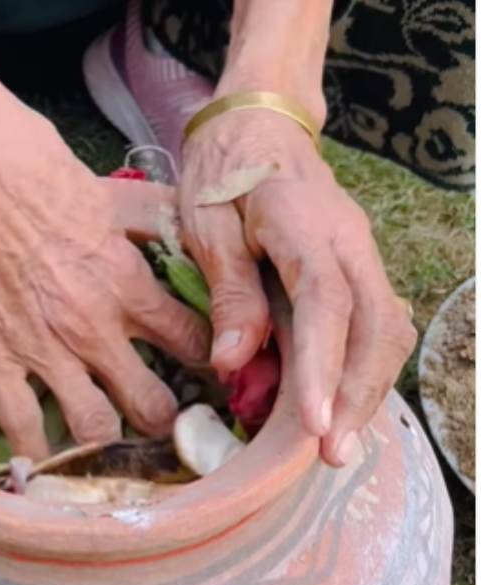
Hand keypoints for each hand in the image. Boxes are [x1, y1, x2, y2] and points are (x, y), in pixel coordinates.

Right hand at [0, 110, 209, 457]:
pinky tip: (43, 459)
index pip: (192, 342)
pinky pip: (20, 424)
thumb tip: (185, 230)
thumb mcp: (110, 193)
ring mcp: (42, 350)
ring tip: (109, 444)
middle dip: (166, 420)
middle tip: (165, 425)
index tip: (211, 373)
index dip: (209, 363)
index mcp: (129, 284)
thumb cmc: (32, 167)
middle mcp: (94, 329)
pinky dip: (35, 449)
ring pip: (92, 425)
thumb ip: (151, 224)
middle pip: (151, 403)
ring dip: (107, 441)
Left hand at [179, 110, 414, 466]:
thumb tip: (231, 362)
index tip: (313, 421)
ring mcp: (362, 254)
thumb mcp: (205, 224)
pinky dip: (366, 368)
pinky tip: (342, 406)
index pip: (326, 305)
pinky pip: (377, 324)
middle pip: (376, 326)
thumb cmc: (222, 172)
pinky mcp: (359, 268)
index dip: (323, 367)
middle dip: (357, 394)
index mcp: (306, 227)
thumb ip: (226, 290)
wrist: (257, 124)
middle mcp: (350, 243)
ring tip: (337, 444)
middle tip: (332, 453)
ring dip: (367, 388)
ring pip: (386, 329)